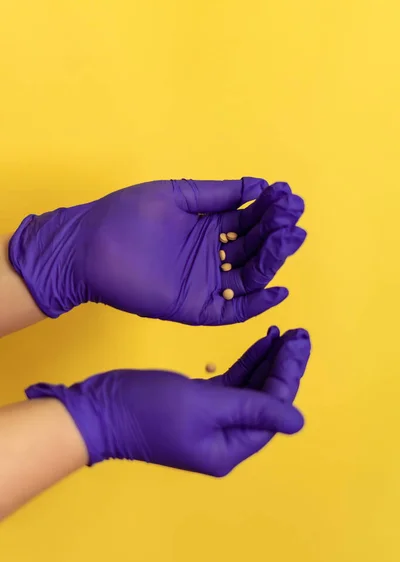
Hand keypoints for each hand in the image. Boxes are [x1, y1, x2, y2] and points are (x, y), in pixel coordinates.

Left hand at [9, 178, 305, 324]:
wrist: (88, 246)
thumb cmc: (126, 215)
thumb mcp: (177, 195)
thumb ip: (217, 193)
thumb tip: (258, 184)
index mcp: (209, 226)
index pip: (250, 218)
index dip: (270, 208)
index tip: (288, 194)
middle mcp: (212, 255)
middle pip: (255, 246)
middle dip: (277, 231)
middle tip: (294, 217)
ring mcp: (206, 282)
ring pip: (249, 275)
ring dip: (272, 260)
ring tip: (290, 238)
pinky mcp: (195, 308)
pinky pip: (232, 310)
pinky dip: (256, 304)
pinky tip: (277, 290)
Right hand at [26, 328, 310, 476]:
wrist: (98, 411)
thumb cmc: (150, 409)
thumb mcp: (204, 406)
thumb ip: (252, 408)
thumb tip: (298, 421)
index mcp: (230, 447)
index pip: (272, 411)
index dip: (287, 376)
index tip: (297, 343)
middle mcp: (226, 437)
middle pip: (266, 399)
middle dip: (283, 366)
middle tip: (300, 334)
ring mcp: (212, 419)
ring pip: (251, 388)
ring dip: (268, 361)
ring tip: (286, 333)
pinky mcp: (199, 402)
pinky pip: (232, 382)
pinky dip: (247, 363)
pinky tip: (262, 342)